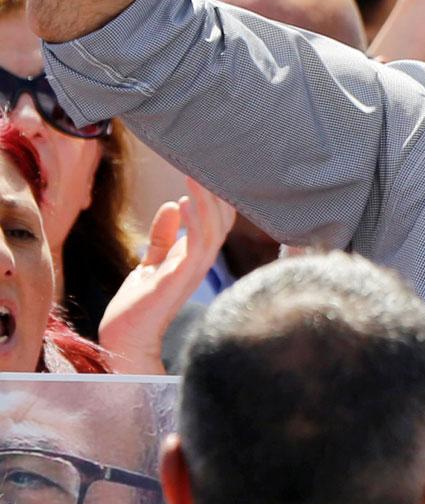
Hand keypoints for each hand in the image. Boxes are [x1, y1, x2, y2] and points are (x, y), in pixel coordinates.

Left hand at [99, 187, 237, 374]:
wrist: (124, 339)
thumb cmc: (137, 306)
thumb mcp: (150, 263)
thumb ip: (164, 237)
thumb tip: (174, 203)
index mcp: (196, 257)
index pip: (218, 220)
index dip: (216, 196)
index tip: (209, 169)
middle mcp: (200, 262)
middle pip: (222, 220)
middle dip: (216, 192)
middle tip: (207, 164)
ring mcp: (193, 270)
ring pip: (213, 228)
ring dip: (206, 200)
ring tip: (195, 174)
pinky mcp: (179, 278)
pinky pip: (197, 245)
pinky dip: (195, 221)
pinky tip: (186, 201)